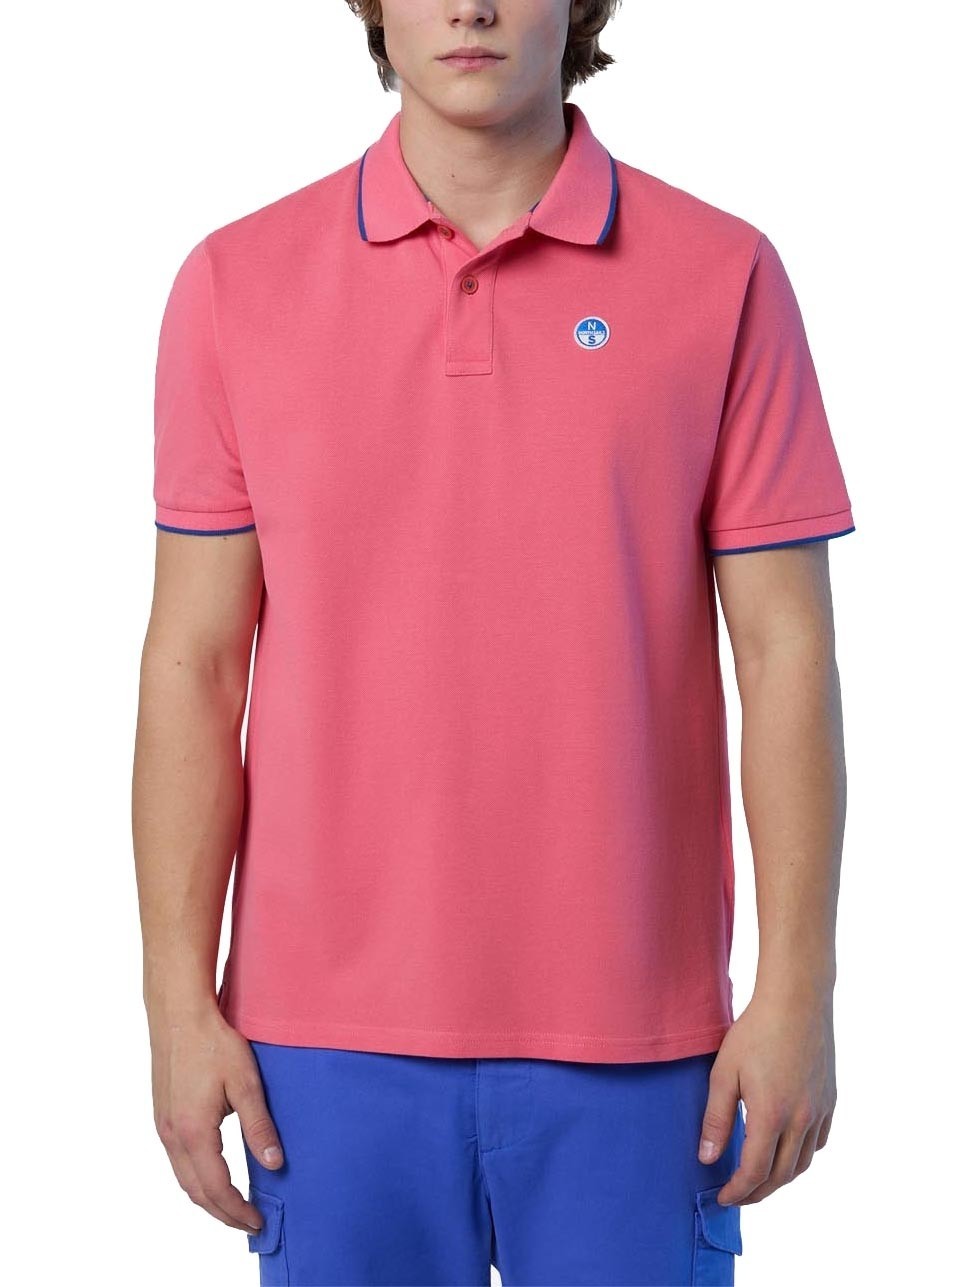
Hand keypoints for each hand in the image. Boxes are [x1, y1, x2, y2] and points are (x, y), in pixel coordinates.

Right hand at [149, 1006, 283, 1231]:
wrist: (179, 1015)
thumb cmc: (213, 1044)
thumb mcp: (246, 1082)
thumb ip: (258, 1125)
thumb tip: (274, 1163)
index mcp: (193, 1132)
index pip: (216, 1188)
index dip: (237, 1210)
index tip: (258, 1221)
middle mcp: (173, 1136)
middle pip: (196, 1192)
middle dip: (222, 1214)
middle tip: (249, 1223)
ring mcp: (164, 1127)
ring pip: (184, 1179)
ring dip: (208, 1198)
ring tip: (234, 1206)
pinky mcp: (163, 1116)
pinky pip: (177, 1162)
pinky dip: (196, 1179)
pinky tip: (213, 1174)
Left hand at [697, 989, 835, 1205]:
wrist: (797, 1001)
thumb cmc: (755, 1032)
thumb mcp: (724, 1073)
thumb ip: (716, 1119)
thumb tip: (708, 1158)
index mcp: (771, 1116)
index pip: (755, 1172)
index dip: (738, 1191)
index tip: (723, 1197)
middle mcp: (801, 1120)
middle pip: (781, 1175)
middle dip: (758, 1192)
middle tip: (738, 1195)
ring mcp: (820, 1111)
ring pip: (803, 1162)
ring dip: (781, 1178)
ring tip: (760, 1179)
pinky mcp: (830, 1099)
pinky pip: (819, 1141)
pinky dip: (802, 1156)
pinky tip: (788, 1150)